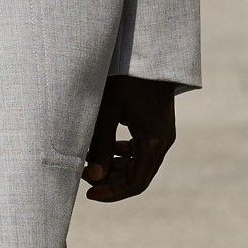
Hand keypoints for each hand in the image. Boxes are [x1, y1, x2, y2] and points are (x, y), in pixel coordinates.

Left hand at [83, 77, 177, 202]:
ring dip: (116, 167)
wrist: (149, 54)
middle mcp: (162, 141)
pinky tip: (104, 147)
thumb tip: (94, 177)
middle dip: (111, 180)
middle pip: (138, 176)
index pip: (136, 183)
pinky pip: (140, 150)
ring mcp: (161, 134)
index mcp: (153, 141)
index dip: (112, 193)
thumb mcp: (108, 111)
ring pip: (138, 163)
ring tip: (91, 162)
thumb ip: (100, 145)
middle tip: (85, 175)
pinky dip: (122, 154)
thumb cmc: (127, 78)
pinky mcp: (157, 126)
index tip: (89, 193)